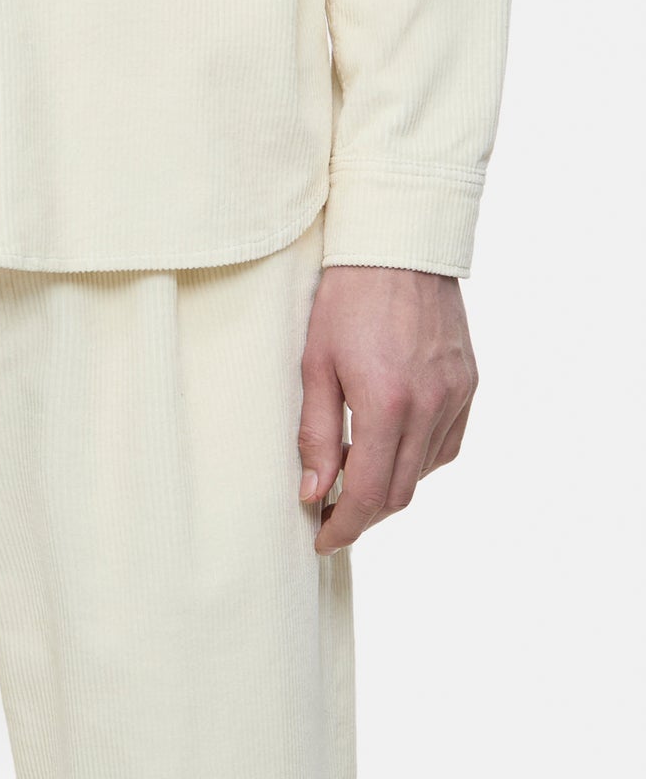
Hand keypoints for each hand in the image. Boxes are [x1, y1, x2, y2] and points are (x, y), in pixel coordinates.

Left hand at [297, 264, 477, 554]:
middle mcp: (430, 406)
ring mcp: (456, 396)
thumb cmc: (345, 297)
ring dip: (390, 483)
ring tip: (355, 468)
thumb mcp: (315, 363)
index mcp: (387, 404)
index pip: (370, 494)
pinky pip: (447, 443)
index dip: (344, 525)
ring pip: (425, 471)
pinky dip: (418, 456)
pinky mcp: (469, 384)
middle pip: (400, 492)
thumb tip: (313, 492)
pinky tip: (392, 442)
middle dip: (364, 513)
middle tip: (331, 510)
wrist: (398, 245)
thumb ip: (315, 433)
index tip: (322, 538)